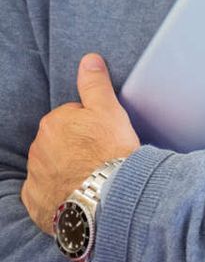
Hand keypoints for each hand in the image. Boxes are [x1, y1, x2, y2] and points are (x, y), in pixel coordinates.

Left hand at [21, 54, 140, 234]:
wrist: (108, 198)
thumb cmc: (111, 151)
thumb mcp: (109, 110)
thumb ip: (95, 84)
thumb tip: (89, 59)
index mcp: (54, 122)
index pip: (71, 118)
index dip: (91, 127)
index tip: (105, 137)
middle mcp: (38, 148)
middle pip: (59, 142)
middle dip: (75, 147)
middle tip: (101, 156)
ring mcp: (36, 177)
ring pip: (51, 167)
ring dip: (67, 169)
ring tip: (93, 177)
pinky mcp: (36, 202)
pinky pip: (44, 193)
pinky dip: (57, 193)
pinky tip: (77, 194)